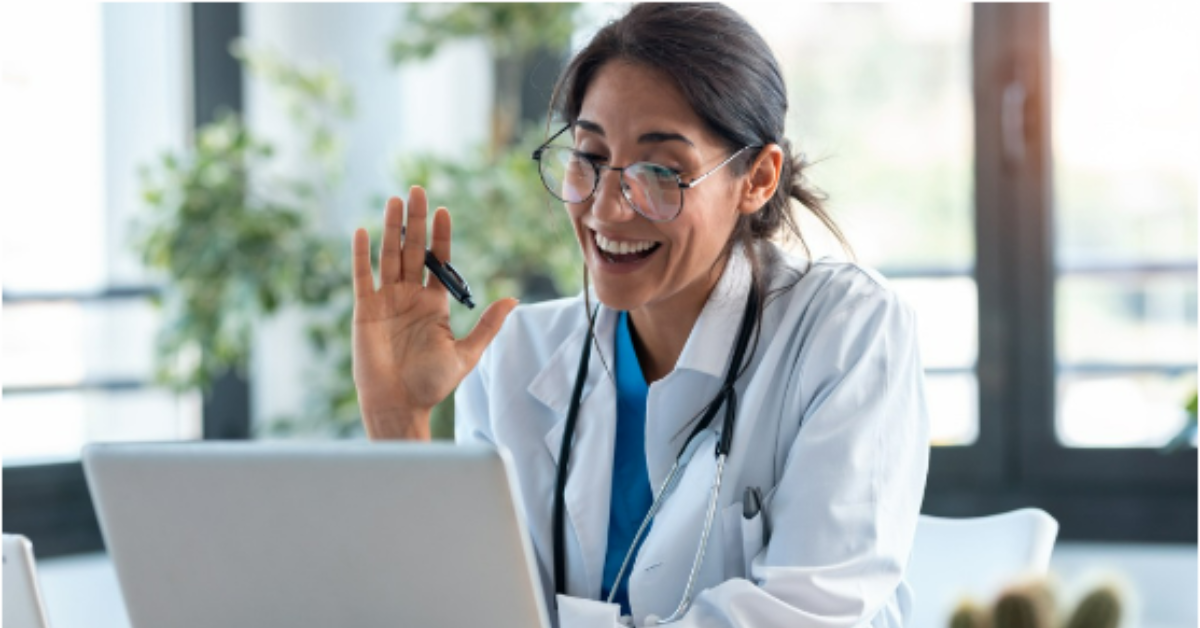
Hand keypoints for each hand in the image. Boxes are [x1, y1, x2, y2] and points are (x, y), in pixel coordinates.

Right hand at [351, 186, 517, 439]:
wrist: (399, 405)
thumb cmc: (431, 384)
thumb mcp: (467, 354)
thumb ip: (487, 325)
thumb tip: (513, 300)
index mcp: (434, 304)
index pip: (438, 261)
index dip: (441, 236)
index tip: (444, 211)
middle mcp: (409, 296)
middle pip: (412, 250)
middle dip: (415, 220)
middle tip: (417, 190)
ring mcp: (386, 301)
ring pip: (388, 256)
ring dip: (390, 228)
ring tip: (394, 201)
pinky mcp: (365, 311)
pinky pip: (362, 277)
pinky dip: (361, 255)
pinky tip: (363, 231)